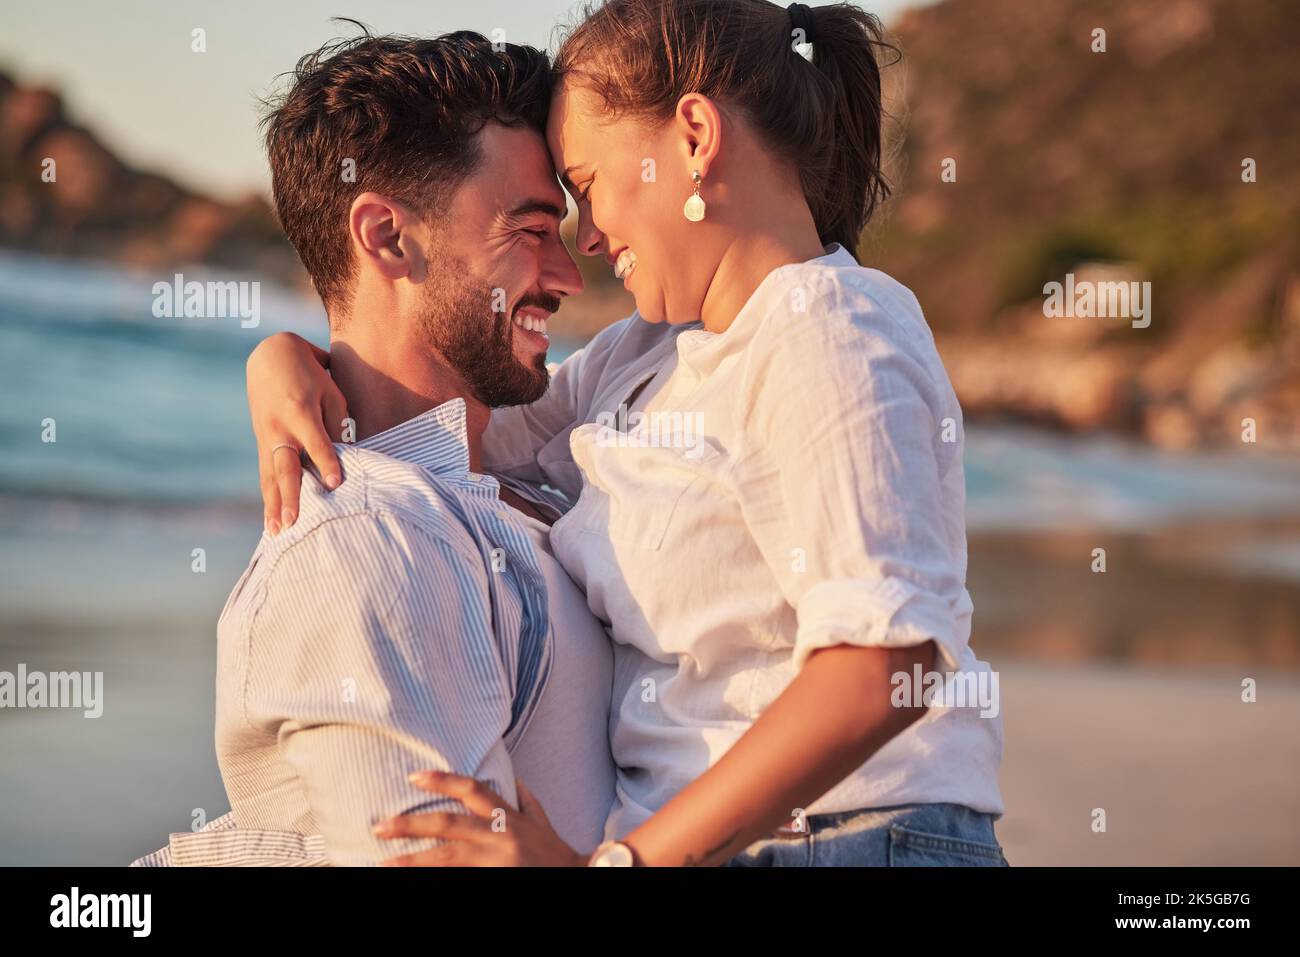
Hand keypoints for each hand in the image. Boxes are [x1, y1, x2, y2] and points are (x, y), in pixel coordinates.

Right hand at [246, 332, 347, 533]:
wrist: (271, 357)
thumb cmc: (311, 375)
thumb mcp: (330, 391)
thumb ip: (337, 423)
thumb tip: (345, 456)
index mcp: (300, 411)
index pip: (316, 442)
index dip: (326, 462)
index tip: (335, 484)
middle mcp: (279, 427)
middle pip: (285, 467)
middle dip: (290, 496)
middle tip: (293, 523)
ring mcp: (267, 437)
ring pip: (270, 476)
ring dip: (274, 505)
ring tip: (277, 532)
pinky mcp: (262, 443)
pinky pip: (265, 475)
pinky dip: (269, 498)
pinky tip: (272, 521)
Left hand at [374, 771, 585, 866]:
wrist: (579, 878)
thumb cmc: (556, 854)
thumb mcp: (542, 822)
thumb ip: (526, 799)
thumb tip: (513, 776)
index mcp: (509, 817)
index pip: (472, 789)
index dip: (442, 779)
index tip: (413, 776)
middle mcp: (500, 837)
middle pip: (447, 824)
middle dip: (411, 824)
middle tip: (379, 826)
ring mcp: (495, 863)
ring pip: (445, 858)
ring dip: (412, 859)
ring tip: (382, 861)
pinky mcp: (493, 881)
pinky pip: (457, 879)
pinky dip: (435, 878)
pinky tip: (411, 879)